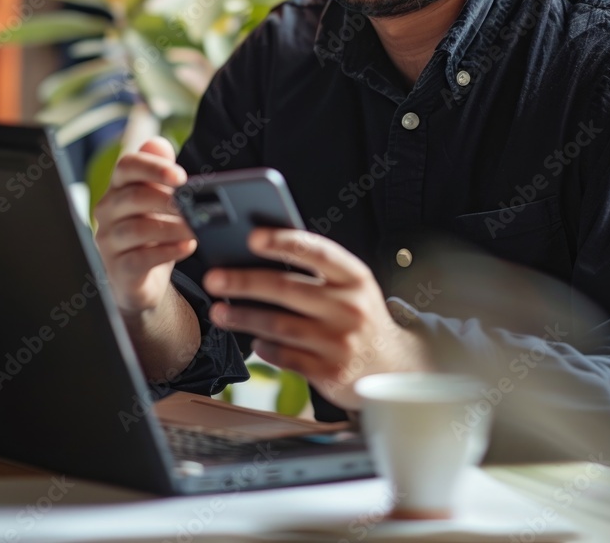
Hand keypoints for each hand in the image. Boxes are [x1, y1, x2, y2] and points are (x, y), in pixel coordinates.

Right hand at [94, 137, 195, 315]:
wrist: (143, 279)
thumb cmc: (153, 232)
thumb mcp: (161, 199)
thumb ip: (161, 172)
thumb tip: (159, 144)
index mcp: (119, 187)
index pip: (126, 165)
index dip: (153, 166)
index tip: (181, 175)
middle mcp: (107, 211)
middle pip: (133, 196)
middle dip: (167, 199)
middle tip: (194, 204)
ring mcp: (108, 241)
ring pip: (135, 228)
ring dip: (171, 227)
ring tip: (195, 228)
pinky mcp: (117, 269)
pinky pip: (139, 258)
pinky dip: (166, 251)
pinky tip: (187, 247)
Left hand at [202, 228, 430, 409]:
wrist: (395, 367)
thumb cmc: (361, 317)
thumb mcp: (352, 286)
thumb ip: (318, 271)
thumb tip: (261, 254)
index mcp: (356, 277)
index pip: (317, 251)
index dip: (283, 242)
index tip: (252, 237)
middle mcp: (350, 307)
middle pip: (287, 288)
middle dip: (244, 282)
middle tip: (215, 278)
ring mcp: (341, 342)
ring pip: (279, 325)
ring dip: (243, 317)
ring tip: (219, 311)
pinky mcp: (330, 372)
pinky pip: (285, 357)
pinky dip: (265, 348)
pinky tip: (254, 341)